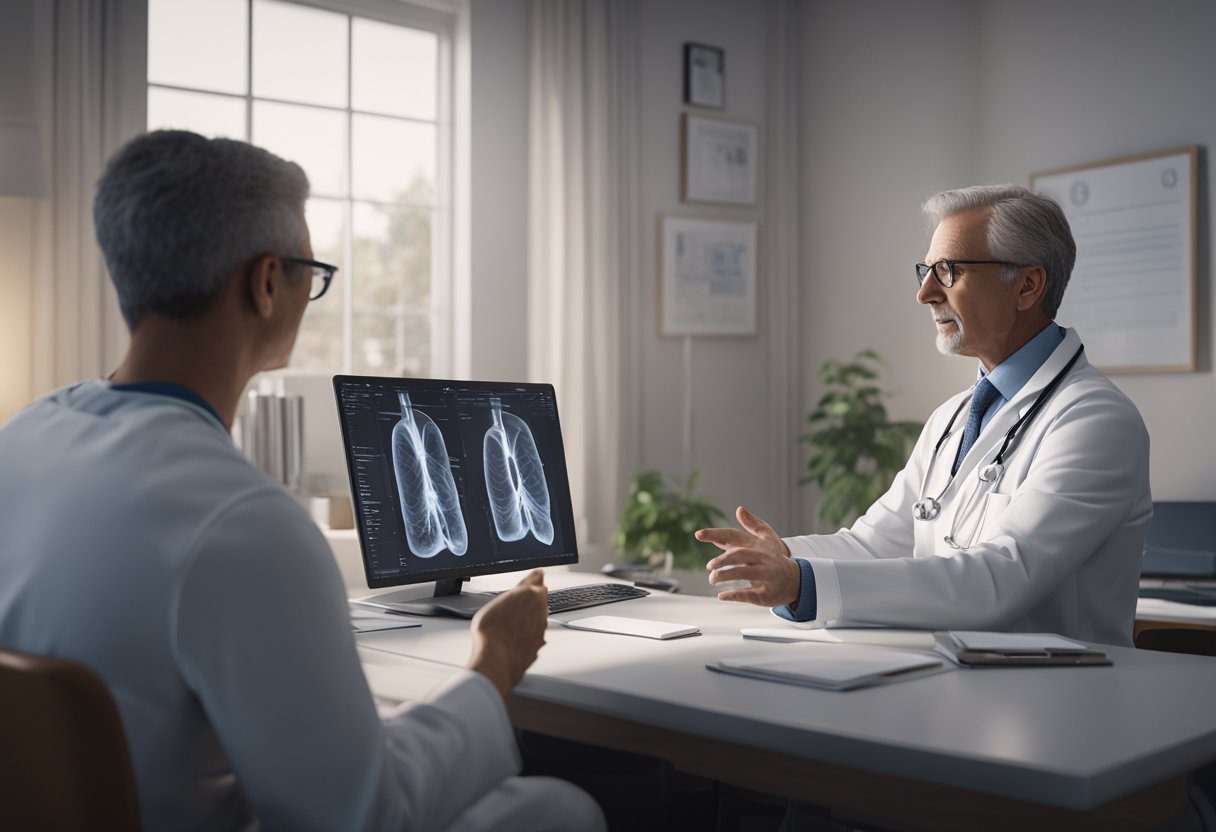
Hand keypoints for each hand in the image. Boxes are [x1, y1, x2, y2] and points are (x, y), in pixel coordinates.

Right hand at [467, 570, 548, 700]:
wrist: (495, 659)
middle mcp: (540, 609)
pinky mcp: (539, 642)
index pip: (537, 578)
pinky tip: (514, 637)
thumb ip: (512, 595)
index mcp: (530, 593)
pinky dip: (528, 633)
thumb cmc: (491, 631)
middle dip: (532, 598)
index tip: (536, 575)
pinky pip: (536, 632)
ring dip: (530, 617)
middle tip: (517, 603)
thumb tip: (519, 591)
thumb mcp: (495, 603)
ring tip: (511, 622)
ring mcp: (541, 626)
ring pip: (539, 615)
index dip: (535, 577)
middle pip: (540, 597)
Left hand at [697, 506, 800, 607]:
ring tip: (712, 579)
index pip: (734, 536)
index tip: (698, 534)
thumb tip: (739, 509)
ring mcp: (765, 576)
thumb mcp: (768, 538)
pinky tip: (722, 596)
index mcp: (757, 545)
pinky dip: (735, 595)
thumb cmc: (775, 558)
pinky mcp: (766, 593)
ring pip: (745, 573)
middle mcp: (761, 559)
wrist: (797, 580)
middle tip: (709, 566)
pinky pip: (750, 594)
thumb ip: (752, 524)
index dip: (716, 534)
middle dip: (723, 559)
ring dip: (726, 575)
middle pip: (741, 554)